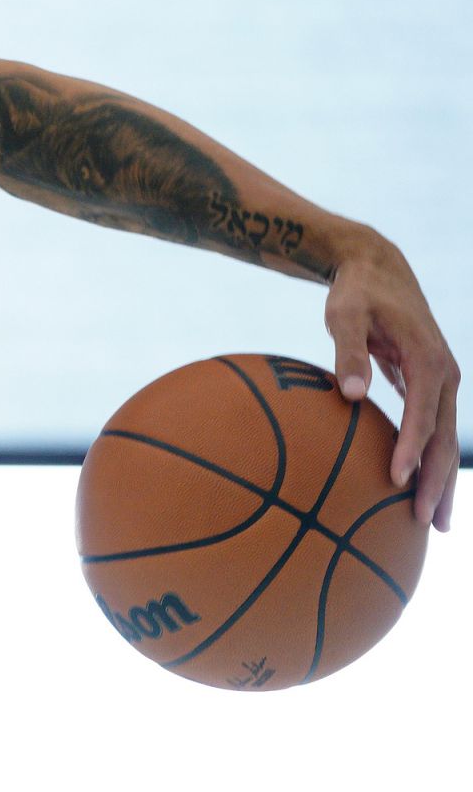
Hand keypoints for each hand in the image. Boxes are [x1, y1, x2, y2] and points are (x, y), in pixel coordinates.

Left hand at [325, 234, 458, 530]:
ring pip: (445, 438)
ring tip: (434, 522)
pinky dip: (429, 459)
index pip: (423, 413)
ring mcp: (441, 381)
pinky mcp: (430, 385)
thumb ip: (349, 352)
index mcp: (428, 359)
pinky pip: (433, 429)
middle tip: (427, 524)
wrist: (377, 268)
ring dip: (441, 479)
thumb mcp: (346, 315)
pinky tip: (417, 488)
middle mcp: (445, 374)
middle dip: (438, 480)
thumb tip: (350, 396)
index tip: (398, 480)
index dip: (412, 448)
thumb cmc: (356, 293)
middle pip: (445, 436)